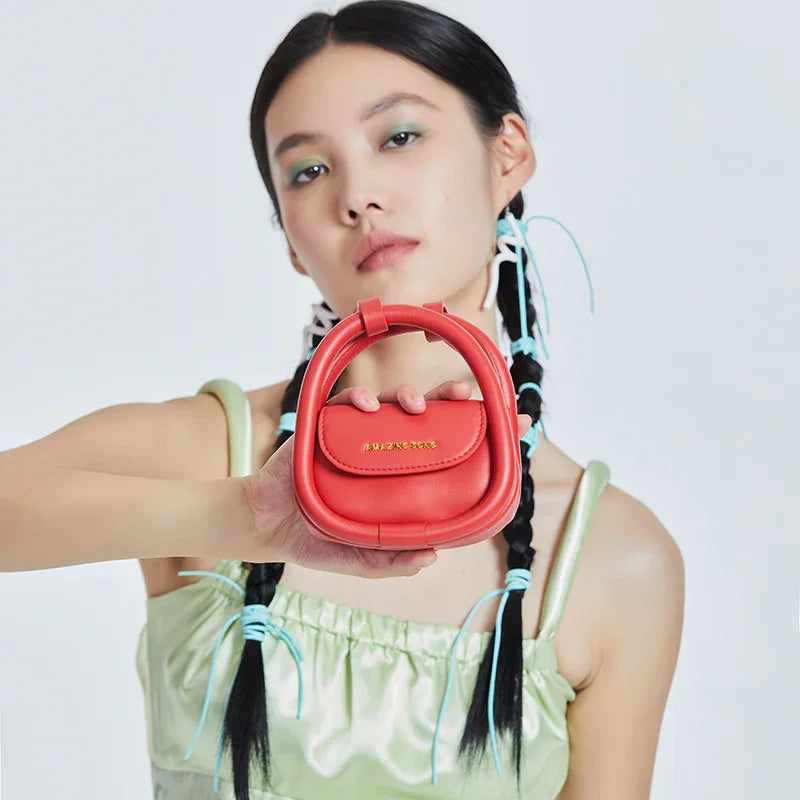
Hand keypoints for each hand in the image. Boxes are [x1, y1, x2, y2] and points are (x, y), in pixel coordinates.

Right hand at [242, 380, 533, 578]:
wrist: (266, 527)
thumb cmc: (316, 539)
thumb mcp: (359, 558)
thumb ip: (390, 559)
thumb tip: (431, 557)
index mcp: (394, 473)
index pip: (439, 447)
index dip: (469, 433)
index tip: (504, 424)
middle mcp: (380, 448)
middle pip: (420, 415)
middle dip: (446, 399)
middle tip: (464, 395)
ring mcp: (354, 434)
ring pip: (388, 402)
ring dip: (406, 396)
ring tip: (417, 405)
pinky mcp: (324, 424)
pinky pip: (343, 403)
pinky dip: (356, 400)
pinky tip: (365, 406)